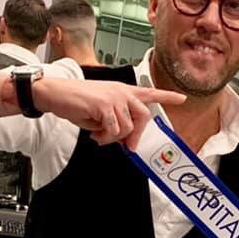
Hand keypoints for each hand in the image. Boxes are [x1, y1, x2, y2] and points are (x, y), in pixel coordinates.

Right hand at [33, 78, 185, 149]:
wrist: (56, 94)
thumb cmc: (77, 103)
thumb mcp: (102, 113)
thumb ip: (118, 122)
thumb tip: (127, 140)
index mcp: (122, 91)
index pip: (149, 93)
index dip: (166, 96)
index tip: (182, 99)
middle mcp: (121, 91)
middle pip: (143, 116)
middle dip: (136, 135)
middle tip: (128, 147)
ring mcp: (114, 97)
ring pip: (126, 127)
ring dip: (113, 138)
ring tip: (99, 135)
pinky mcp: (104, 105)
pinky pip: (113, 130)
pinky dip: (104, 138)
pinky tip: (94, 134)